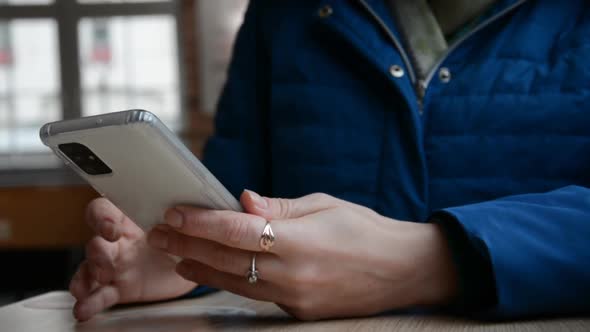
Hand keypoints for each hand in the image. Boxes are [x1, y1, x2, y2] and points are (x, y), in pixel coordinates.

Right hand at [69, 198, 195, 320]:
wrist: (189, 262)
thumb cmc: (179, 234)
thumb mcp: (180, 225)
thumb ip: (174, 222)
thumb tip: (177, 219)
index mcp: (128, 217)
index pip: (103, 210)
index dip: (102, 218)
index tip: (112, 231)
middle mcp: (115, 240)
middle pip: (95, 242)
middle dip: (96, 255)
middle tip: (105, 269)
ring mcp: (114, 264)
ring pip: (91, 268)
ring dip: (86, 278)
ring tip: (84, 291)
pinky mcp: (118, 287)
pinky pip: (100, 294)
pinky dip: (90, 302)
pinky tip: (83, 309)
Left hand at [147, 191, 457, 319]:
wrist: (403, 270)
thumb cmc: (366, 230)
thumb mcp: (325, 205)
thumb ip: (279, 207)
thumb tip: (241, 199)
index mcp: (298, 240)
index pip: (234, 230)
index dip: (199, 221)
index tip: (172, 213)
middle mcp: (291, 274)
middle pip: (224, 260)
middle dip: (187, 245)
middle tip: (159, 233)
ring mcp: (294, 298)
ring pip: (234, 283)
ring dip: (201, 268)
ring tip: (176, 256)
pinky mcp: (299, 312)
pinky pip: (257, 295)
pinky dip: (232, 282)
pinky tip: (217, 272)